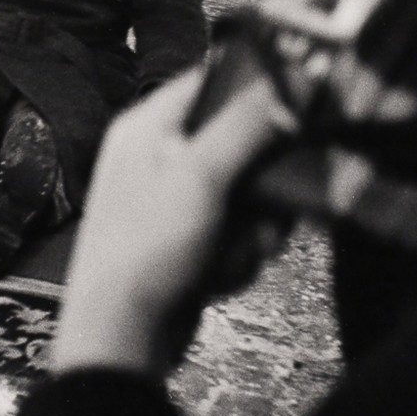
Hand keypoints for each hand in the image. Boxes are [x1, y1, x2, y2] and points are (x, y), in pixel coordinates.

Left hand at [52, 69, 285, 376]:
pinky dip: (236, 254)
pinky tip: (220, 275)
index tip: (294, 112)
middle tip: (269, 211)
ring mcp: (171, 199)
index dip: (253, 93)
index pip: (209, 82)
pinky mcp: (186, 238)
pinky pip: (235, 231)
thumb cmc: (148, 246)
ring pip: (246, 194)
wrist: (122, 334)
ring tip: (234, 252)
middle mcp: (156, 155)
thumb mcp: (201, 176)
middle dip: (262, 186)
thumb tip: (286, 81)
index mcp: (146, 125)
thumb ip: (244, 126)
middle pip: (239, 144)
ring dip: (253, 229)